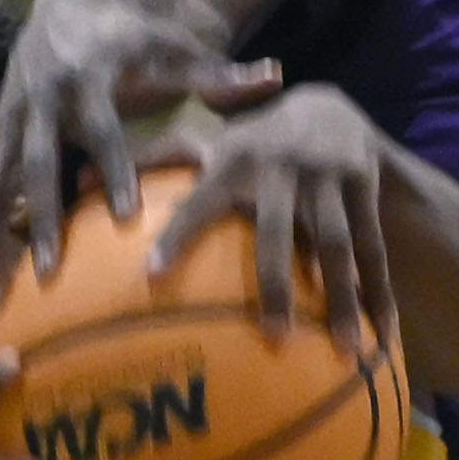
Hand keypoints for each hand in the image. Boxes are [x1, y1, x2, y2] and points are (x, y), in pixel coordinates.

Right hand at [0, 0, 280, 278]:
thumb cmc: (134, 33)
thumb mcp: (174, 45)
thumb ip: (220, 71)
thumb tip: (275, 77)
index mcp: (86, 75)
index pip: (102, 128)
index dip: (115, 169)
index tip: (127, 215)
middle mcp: (42, 95)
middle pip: (37, 163)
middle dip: (42, 218)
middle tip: (50, 271)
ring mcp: (13, 112)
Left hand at [136, 86, 396, 355]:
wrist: (332, 109)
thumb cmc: (250, 141)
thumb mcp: (207, 141)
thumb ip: (151, 162)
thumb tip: (78, 181)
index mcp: (236, 158)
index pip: (201, 198)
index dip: (178, 233)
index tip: (151, 275)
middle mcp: (282, 167)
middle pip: (279, 233)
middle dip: (277, 283)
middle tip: (272, 337)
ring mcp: (328, 180)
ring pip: (336, 246)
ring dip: (342, 298)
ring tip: (341, 350)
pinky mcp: (365, 190)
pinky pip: (375, 252)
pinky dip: (380, 297)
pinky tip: (381, 342)